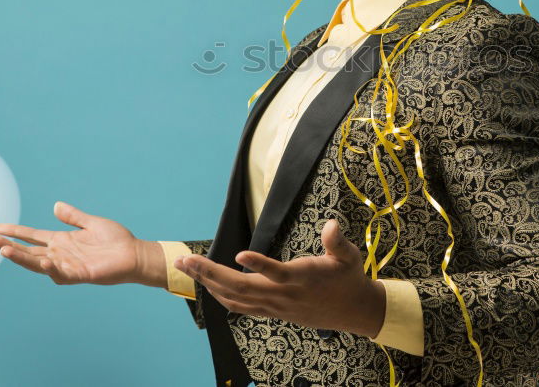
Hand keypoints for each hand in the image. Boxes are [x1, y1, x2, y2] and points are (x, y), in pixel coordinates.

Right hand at [0, 201, 141, 285]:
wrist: (134, 254)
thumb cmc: (115, 240)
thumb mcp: (91, 223)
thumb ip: (73, 217)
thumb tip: (55, 205)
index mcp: (62, 241)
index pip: (33, 236)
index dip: (16, 232)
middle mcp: (61, 254)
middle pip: (29, 251)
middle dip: (10, 247)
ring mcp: (68, 265)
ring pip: (38, 263)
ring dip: (21, 258)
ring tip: (4, 251)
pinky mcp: (79, 274)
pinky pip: (60, 273)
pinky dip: (50, 268)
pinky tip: (42, 260)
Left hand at [175, 218, 386, 336]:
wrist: (353, 311)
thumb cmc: (348, 278)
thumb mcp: (349, 256)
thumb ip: (336, 242)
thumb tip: (332, 225)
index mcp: (301, 278)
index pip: (277, 273)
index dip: (258, 265)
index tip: (239, 254)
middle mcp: (283, 295)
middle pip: (241, 288)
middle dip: (210, 274)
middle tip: (186, 260)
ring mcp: (275, 306)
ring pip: (235, 299)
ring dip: (208, 284)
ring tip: (188, 268)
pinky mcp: (272, 312)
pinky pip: (240, 306)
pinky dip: (220, 295)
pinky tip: (208, 285)